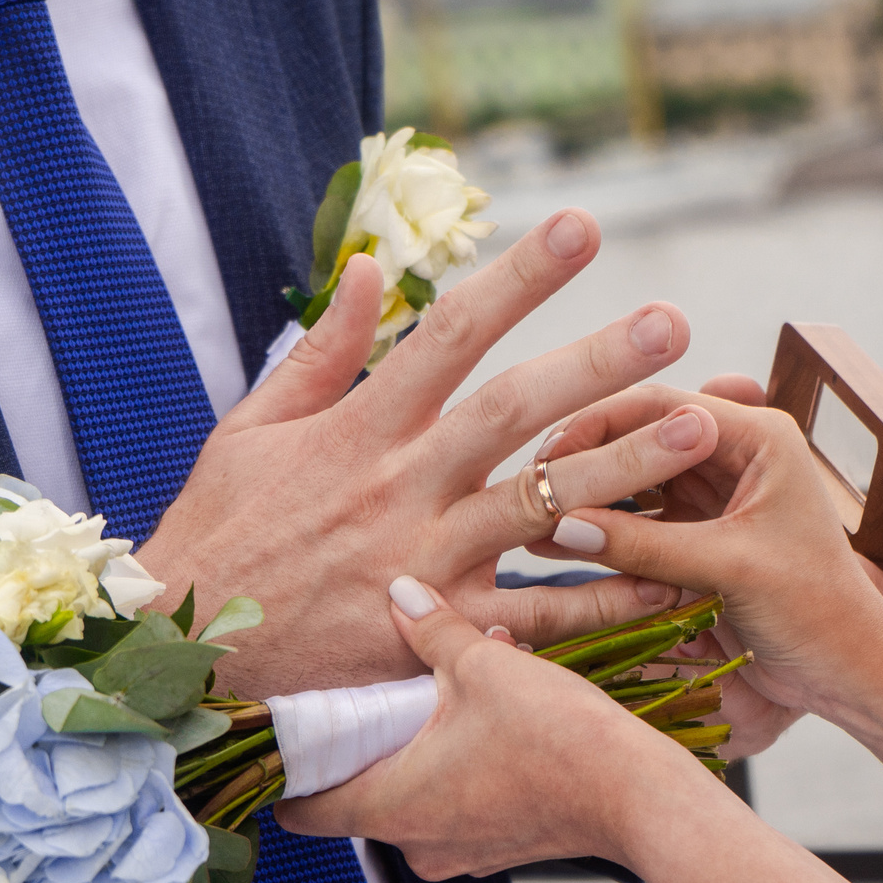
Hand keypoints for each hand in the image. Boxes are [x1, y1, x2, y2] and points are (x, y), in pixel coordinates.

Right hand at [136, 212, 718, 695]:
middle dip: (598, 362)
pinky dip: (605, 597)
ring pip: (541, 504)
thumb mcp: (251, 430)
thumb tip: (376, 267)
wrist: (184, 657)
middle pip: (514, 410)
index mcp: (360, 428)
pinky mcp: (440, 633)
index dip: (521, 276)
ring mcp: (426, 562)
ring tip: (698, 427)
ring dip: (624, 465)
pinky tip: (672, 573)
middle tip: (675, 321)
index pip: (452, 331)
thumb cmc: (219, 536)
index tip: (583, 226)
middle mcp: (402, 487)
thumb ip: (322, 350)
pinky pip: (538, 614)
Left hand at [274, 578, 729, 877]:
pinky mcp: (501, 847)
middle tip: (372, 696)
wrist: (640, 796)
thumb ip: (430, 630)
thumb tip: (400, 593)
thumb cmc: (558, 738)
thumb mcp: (482, 665)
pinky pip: (456, 807)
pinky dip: (459, 768)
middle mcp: (416, 843)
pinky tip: (488, 721)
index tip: (294, 732)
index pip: (300, 808)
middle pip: (356, 798)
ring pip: (411, 801)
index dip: (289, 769)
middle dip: (363, 748)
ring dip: (418, 754)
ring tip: (443, 698)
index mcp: (389, 806)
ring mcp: (461, 853)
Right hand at [512, 380, 882, 736]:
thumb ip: (646, 546)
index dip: (596, 424)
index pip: (662, 407)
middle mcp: (735, 454)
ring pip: (634, 481)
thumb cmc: (814, 610)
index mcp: (760, 437)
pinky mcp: (701, 533)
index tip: (543, 457)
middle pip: (641, 438)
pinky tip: (555, 546)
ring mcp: (715, 494)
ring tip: (527, 520)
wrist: (849, 671)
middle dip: (584, 461)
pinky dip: (603, 532)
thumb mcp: (729, 569)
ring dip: (588, 499)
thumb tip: (562, 525)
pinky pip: (640, 522)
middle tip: (525, 486)